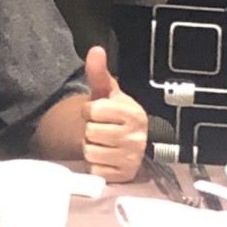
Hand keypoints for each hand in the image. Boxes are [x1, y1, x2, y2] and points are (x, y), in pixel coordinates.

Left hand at [81, 46, 146, 181]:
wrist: (124, 138)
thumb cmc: (113, 113)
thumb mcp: (106, 92)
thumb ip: (98, 72)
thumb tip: (96, 50)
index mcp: (133, 112)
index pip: (93, 110)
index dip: (89, 110)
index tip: (98, 112)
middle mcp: (137, 137)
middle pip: (90, 132)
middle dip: (89, 130)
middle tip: (100, 128)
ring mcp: (132, 158)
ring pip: (90, 152)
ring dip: (91, 147)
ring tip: (103, 142)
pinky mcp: (124, 176)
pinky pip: (96, 170)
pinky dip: (95, 165)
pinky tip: (105, 157)